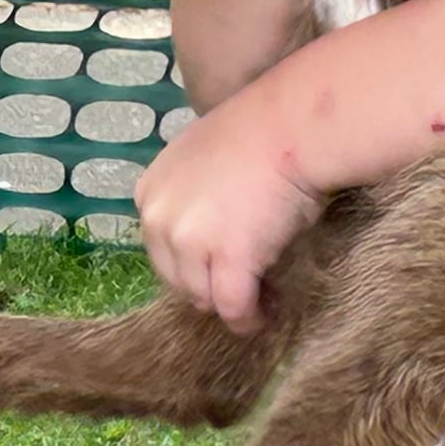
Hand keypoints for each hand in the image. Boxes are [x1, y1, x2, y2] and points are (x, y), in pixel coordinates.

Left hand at [135, 92, 324, 327]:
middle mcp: (159, 219)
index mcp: (151, 194)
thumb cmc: (261, 135)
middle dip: (207, 288)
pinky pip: (234, 305)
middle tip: (240, 290)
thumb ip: (194, 199)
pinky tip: (262, 318)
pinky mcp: (227, 258)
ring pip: (204, 296)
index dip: (191, 263)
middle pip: (178, 278)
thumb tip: (213, 235)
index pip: (162, 249)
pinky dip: (248, 318)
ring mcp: (190, 241)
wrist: (293, 127)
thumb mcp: (205, 161)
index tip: (218, 267)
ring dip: (229, 304)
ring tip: (258, 303)